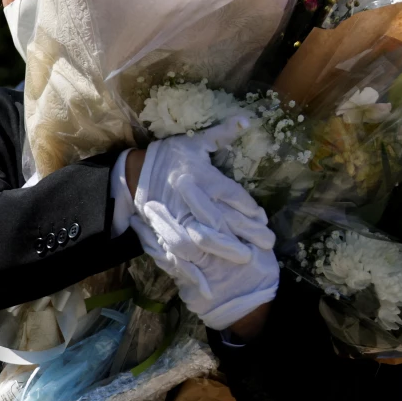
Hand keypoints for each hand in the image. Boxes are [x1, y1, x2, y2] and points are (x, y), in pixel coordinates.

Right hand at [131, 122, 279, 329]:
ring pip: (204, 238)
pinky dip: (195, 270)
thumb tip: (245, 120)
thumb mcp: (195, 141)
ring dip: (226, 250)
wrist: (133, 173)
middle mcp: (190, 200)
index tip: (262, 218)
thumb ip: (221, 134)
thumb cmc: (170, 155)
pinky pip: (182, 254)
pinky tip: (210, 280)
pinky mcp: (166, 233)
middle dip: (245, 233)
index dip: (247, 208)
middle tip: (267, 243)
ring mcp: (177, 219)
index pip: (229, 194)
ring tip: (248, 258)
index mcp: (200, 177)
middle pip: (221, 219)